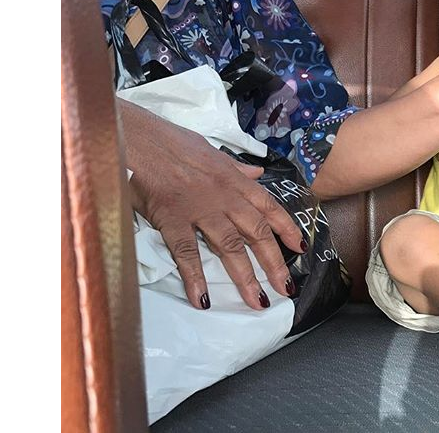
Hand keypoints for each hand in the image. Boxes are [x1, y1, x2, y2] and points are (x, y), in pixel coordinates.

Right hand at [120, 100, 304, 310]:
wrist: (138, 137)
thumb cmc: (172, 142)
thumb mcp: (212, 151)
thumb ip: (236, 168)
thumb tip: (257, 174)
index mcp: (234, 179)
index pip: (269, 207)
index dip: (287, 229)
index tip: (300, 248)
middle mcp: (224, 195)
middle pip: (256, 232)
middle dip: (274, 262)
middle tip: (286, 288)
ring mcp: (199, 208)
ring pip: (229, 246)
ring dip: (245, 277)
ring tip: (257, 301)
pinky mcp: (172, 218)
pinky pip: (186, 253)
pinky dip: (195, 277)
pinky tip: (203, 299)